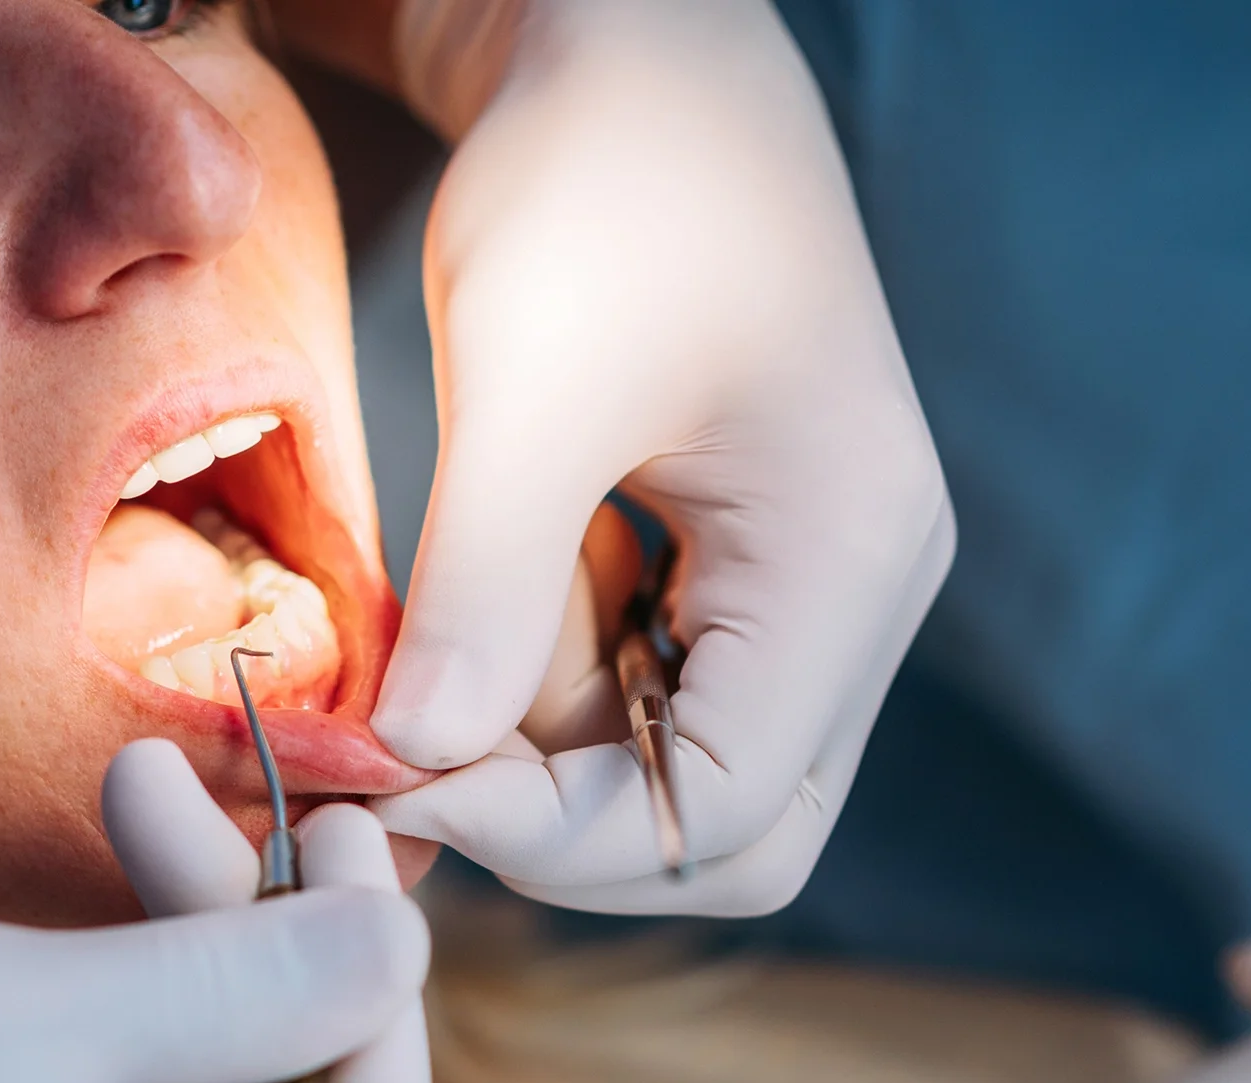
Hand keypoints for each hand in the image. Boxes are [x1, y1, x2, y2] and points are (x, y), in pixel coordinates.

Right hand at [0, 757, 430, 1082]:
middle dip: (253, 943)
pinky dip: (94, 1020)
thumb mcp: (8, 1022)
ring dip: (171, 957)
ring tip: (118, 798)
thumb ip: (240, 990)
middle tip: (182, 784)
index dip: (375, 995)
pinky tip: (61, 908)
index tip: (345, 837)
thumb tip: (406, 945)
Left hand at [369, 0, 953, 915]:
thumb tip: (413, 765)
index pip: (726, 811)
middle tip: (401, 768)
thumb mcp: (528, 383)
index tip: (398, 780)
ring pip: (669, 765)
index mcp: (848, 560)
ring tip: (402, 674)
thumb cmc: (602, 173)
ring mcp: (797, 579)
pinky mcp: (728, 554)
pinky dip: (535, 684)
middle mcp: (852, 595)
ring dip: (530, 751)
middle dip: (554, 824)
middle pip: (726, 824)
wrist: (632, 40)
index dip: (552, 836)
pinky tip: (453, 623)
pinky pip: (639, 684)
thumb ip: (486, 592)